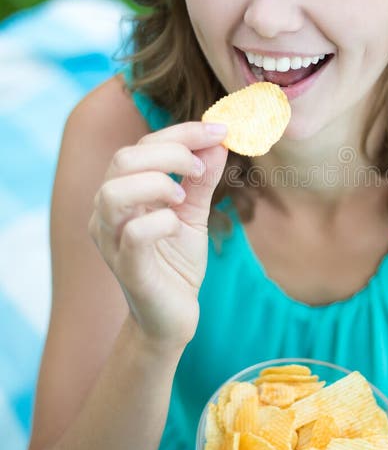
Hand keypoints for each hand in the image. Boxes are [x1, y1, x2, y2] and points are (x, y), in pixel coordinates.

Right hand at [89, 121, 227, 348]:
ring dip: (158, 183)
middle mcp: (106, 213)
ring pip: (115, 192)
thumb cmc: (176, 264)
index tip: (220, 131)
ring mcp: (111, 241)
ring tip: (182, 198)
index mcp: (121, 193)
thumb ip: (201, 179)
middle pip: (123, 159)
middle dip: (171, 152)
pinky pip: (135, 233)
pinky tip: (177, 226)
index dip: (182, 133)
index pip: (141, 146)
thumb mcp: (193, 214)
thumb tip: (218, 141)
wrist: (172, 318)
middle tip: (200, 169)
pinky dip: (162, 221)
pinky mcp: (127, 269)